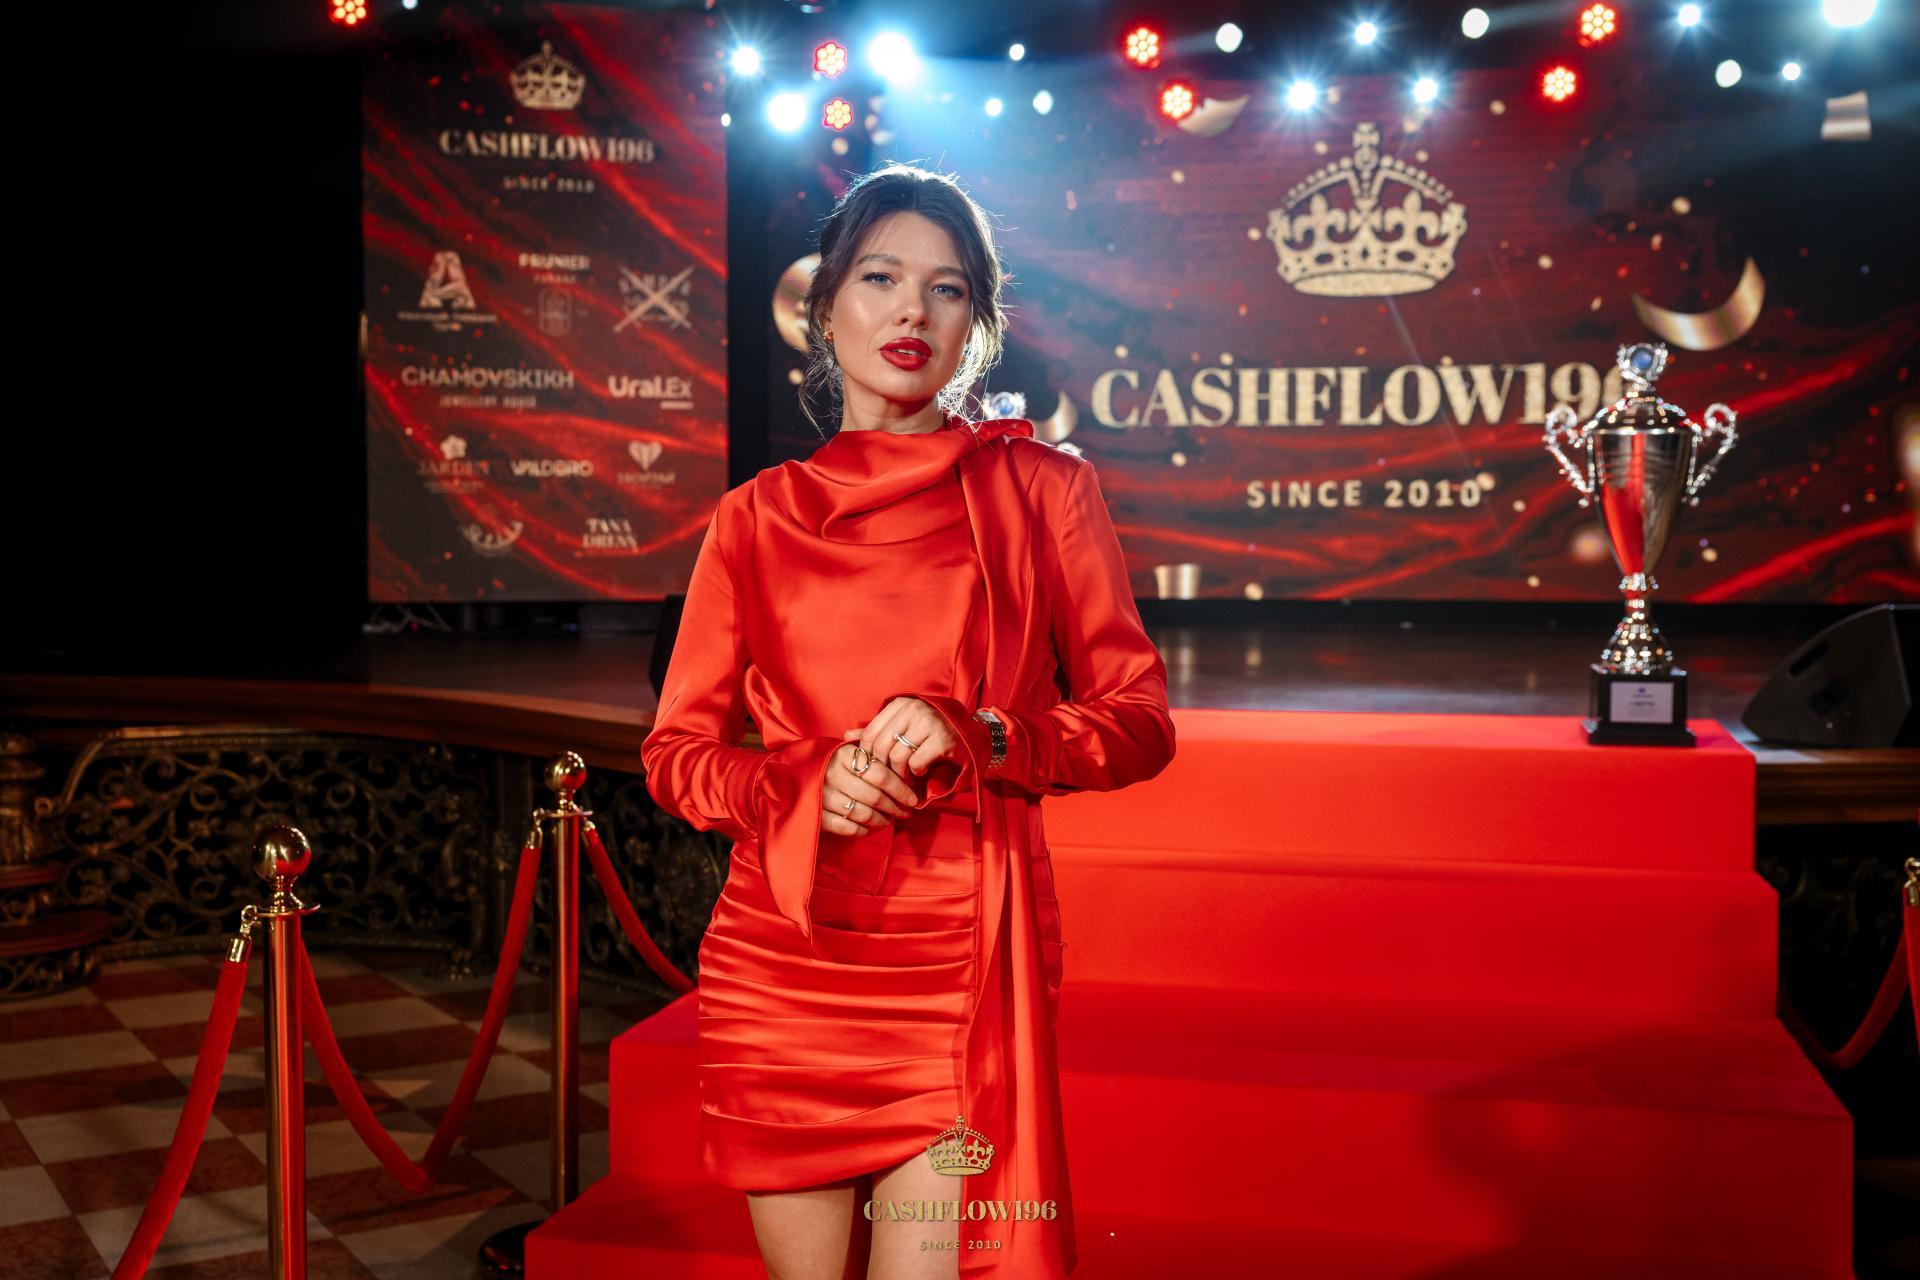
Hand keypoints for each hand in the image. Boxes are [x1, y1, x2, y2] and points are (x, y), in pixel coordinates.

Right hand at [820, 741, 918, 836]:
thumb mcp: (850, 752)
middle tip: (906, 813)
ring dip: (882, 820)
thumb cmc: (835, 763)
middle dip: (895, 808)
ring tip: (890, 820)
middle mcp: (831, 774)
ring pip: (863, 814)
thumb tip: (906, 764)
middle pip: (874, 796)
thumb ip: (874, 753)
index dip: (901, 789)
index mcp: (843, 755)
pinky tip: (871, 828)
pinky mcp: (816, 814)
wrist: (797, 776)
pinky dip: (863, 830)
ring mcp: (822, 795)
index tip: (913, 799)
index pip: (881, 775)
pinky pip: (847, 827)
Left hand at [843, 696, 961, 791]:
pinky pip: (916, 762)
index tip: (873, 767)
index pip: (870, 733)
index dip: (867, 755)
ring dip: (900, 774)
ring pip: (898, 756)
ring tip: (905, 778)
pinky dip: (916, 772)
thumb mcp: (901, 727)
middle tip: (889, 778)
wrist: (967, 733)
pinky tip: (921, 771)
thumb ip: (876, 731)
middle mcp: (914, 710)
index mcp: (900, 705)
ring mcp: (929, 723)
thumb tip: (846, 736)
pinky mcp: (943, 739)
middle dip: (883, 768)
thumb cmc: (928, 732)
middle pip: (881, 746)